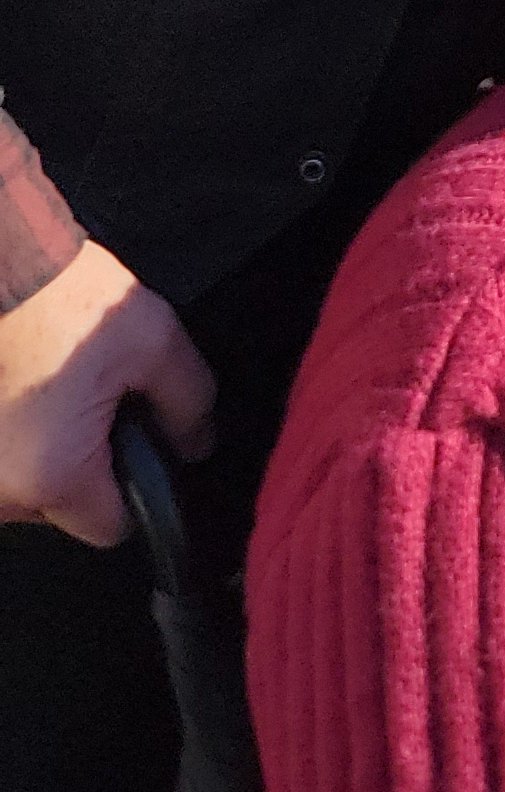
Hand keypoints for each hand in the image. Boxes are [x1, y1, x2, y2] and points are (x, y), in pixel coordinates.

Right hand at [0, 241, 215, 542]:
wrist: (5, 264)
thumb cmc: (66, 297)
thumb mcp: (152, 341)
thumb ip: (188, 403)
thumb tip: (197, 445)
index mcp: (53, 475)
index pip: (109, 528)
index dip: (134, 493)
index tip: (136, 448)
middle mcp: (0, 489)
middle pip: (61, 510)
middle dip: (85, 471)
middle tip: (95, 406)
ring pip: (25, 488)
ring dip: (45, 455)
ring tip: (58, 394)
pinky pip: (3, 461)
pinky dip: (17, 438)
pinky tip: (28, 392)